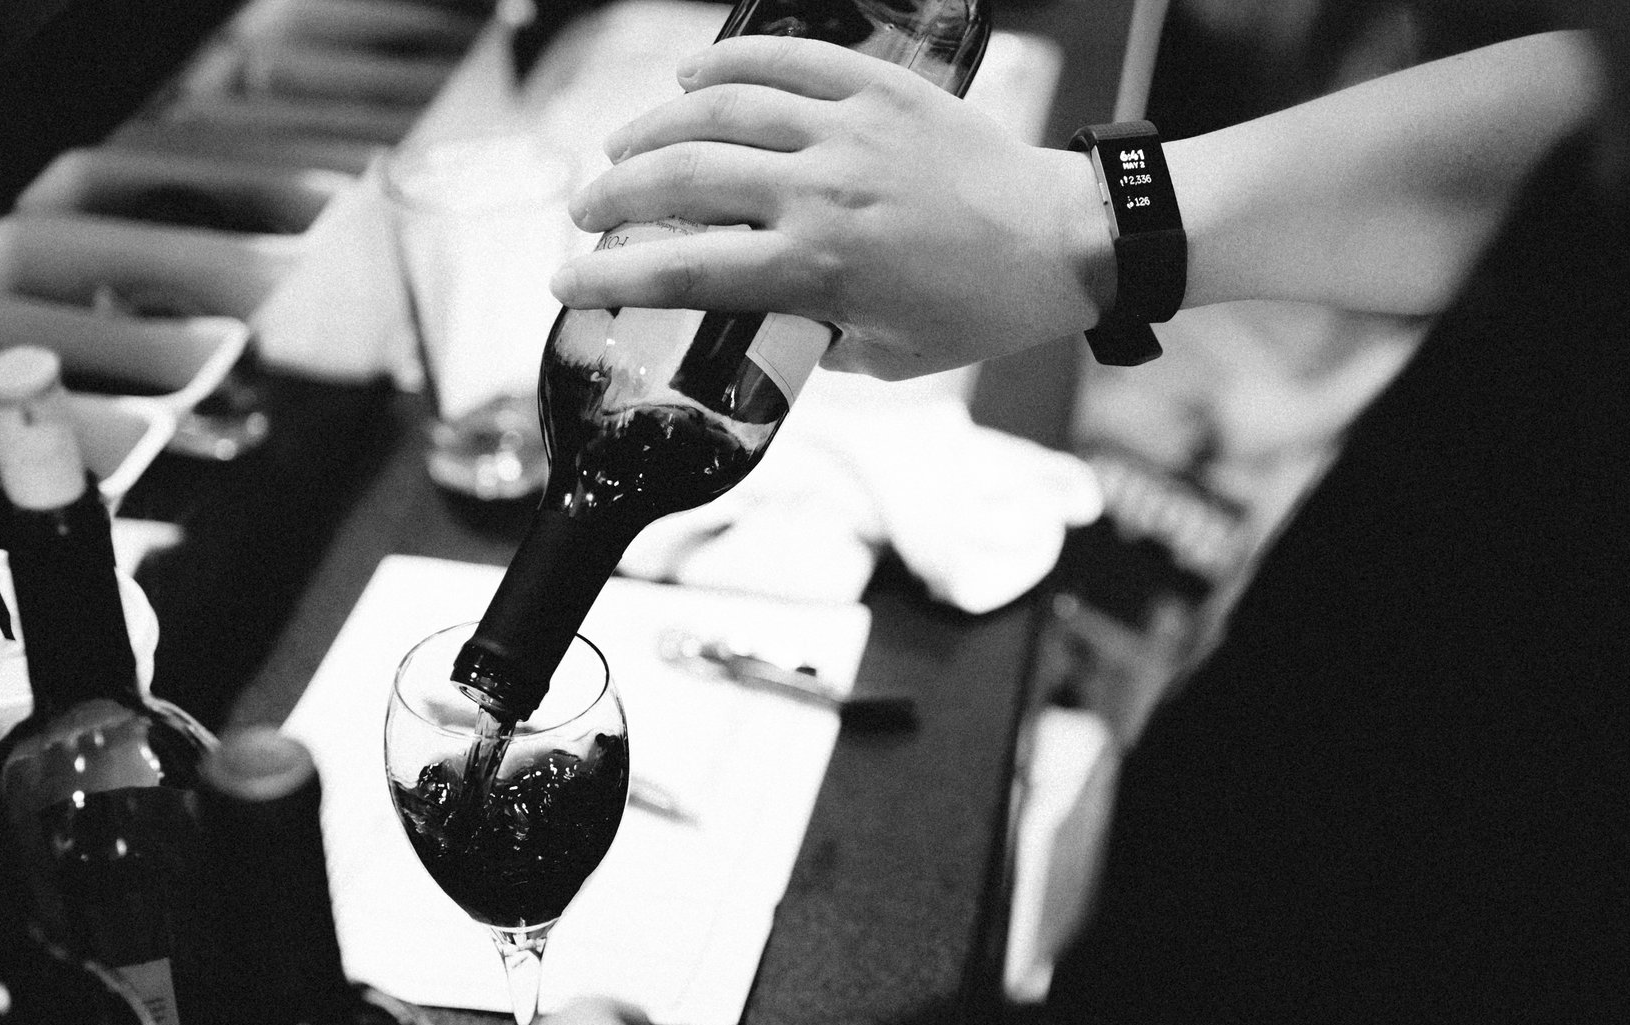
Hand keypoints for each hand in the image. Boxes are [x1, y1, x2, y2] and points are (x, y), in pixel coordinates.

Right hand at [549, 37, 1108, 378]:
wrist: (1063, 241)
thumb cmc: (981, 310)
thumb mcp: (889, 359)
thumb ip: (816, 343)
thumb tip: (761, 331)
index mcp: (819, 270)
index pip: (686, 272)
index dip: (612, 278)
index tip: (566, 280)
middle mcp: (822, 192)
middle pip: (682, 180)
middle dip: (615, 196)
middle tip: (586, 212)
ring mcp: (848, 131)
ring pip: (719, 110)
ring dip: (654, 127)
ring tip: (621, 148)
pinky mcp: (880, 89)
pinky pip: (786, 60)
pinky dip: (728, 63)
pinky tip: (690, 78)